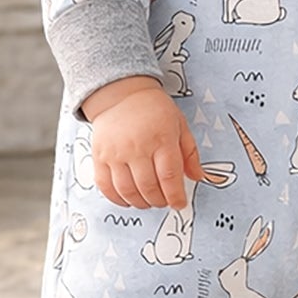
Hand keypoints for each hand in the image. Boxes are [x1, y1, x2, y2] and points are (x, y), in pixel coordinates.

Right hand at [83, 76, 204, 208]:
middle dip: (160, 201)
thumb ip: (190, 153)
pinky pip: (106, 186)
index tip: (179, 204)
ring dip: (141, 202)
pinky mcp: (100, 157)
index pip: (169, 177)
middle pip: (149, 187)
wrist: (121, 94)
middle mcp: (137, 147)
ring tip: (148, 200)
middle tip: (164, 201)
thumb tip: (198, 177)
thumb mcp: (180, 125)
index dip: (176, 196)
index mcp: (161, 139)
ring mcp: (116, 153)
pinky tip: (128, 198)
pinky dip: (117, 199)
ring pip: (128, 191)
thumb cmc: (154, 109)